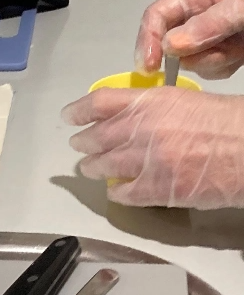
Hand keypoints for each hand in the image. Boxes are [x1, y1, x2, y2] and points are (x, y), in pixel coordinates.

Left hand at [63, 86, 243, 208]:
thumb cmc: (226, 121)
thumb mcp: (183, 101)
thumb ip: (151, 108)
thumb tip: (129, 117)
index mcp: (147, 102)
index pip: (98, 103)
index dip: (78, 111)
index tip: (68, 116)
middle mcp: (140, 129)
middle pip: (95, 137)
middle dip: (84, 143)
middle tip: (79, 146)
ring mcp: (146, 160)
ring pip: (104, 166)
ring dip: (94, 167)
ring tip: (91, 168)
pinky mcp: (158, 189)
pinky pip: (125, 193)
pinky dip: (118, 193)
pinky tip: (117, 192)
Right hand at [134, 0, 243, 78]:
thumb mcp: (241, 7)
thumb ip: (208, 23)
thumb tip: (170, 44)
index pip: (158, 13)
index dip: (148, 37)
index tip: (148, 63)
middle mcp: (200, 16)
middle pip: (168, 39)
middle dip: (181, 54)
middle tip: (193, 63)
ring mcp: (211, 37)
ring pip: (187, 59)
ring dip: (209, 61)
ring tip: (237, 52)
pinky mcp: (224, 55)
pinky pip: (207, 69)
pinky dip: (221, 68)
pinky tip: (240, 58)